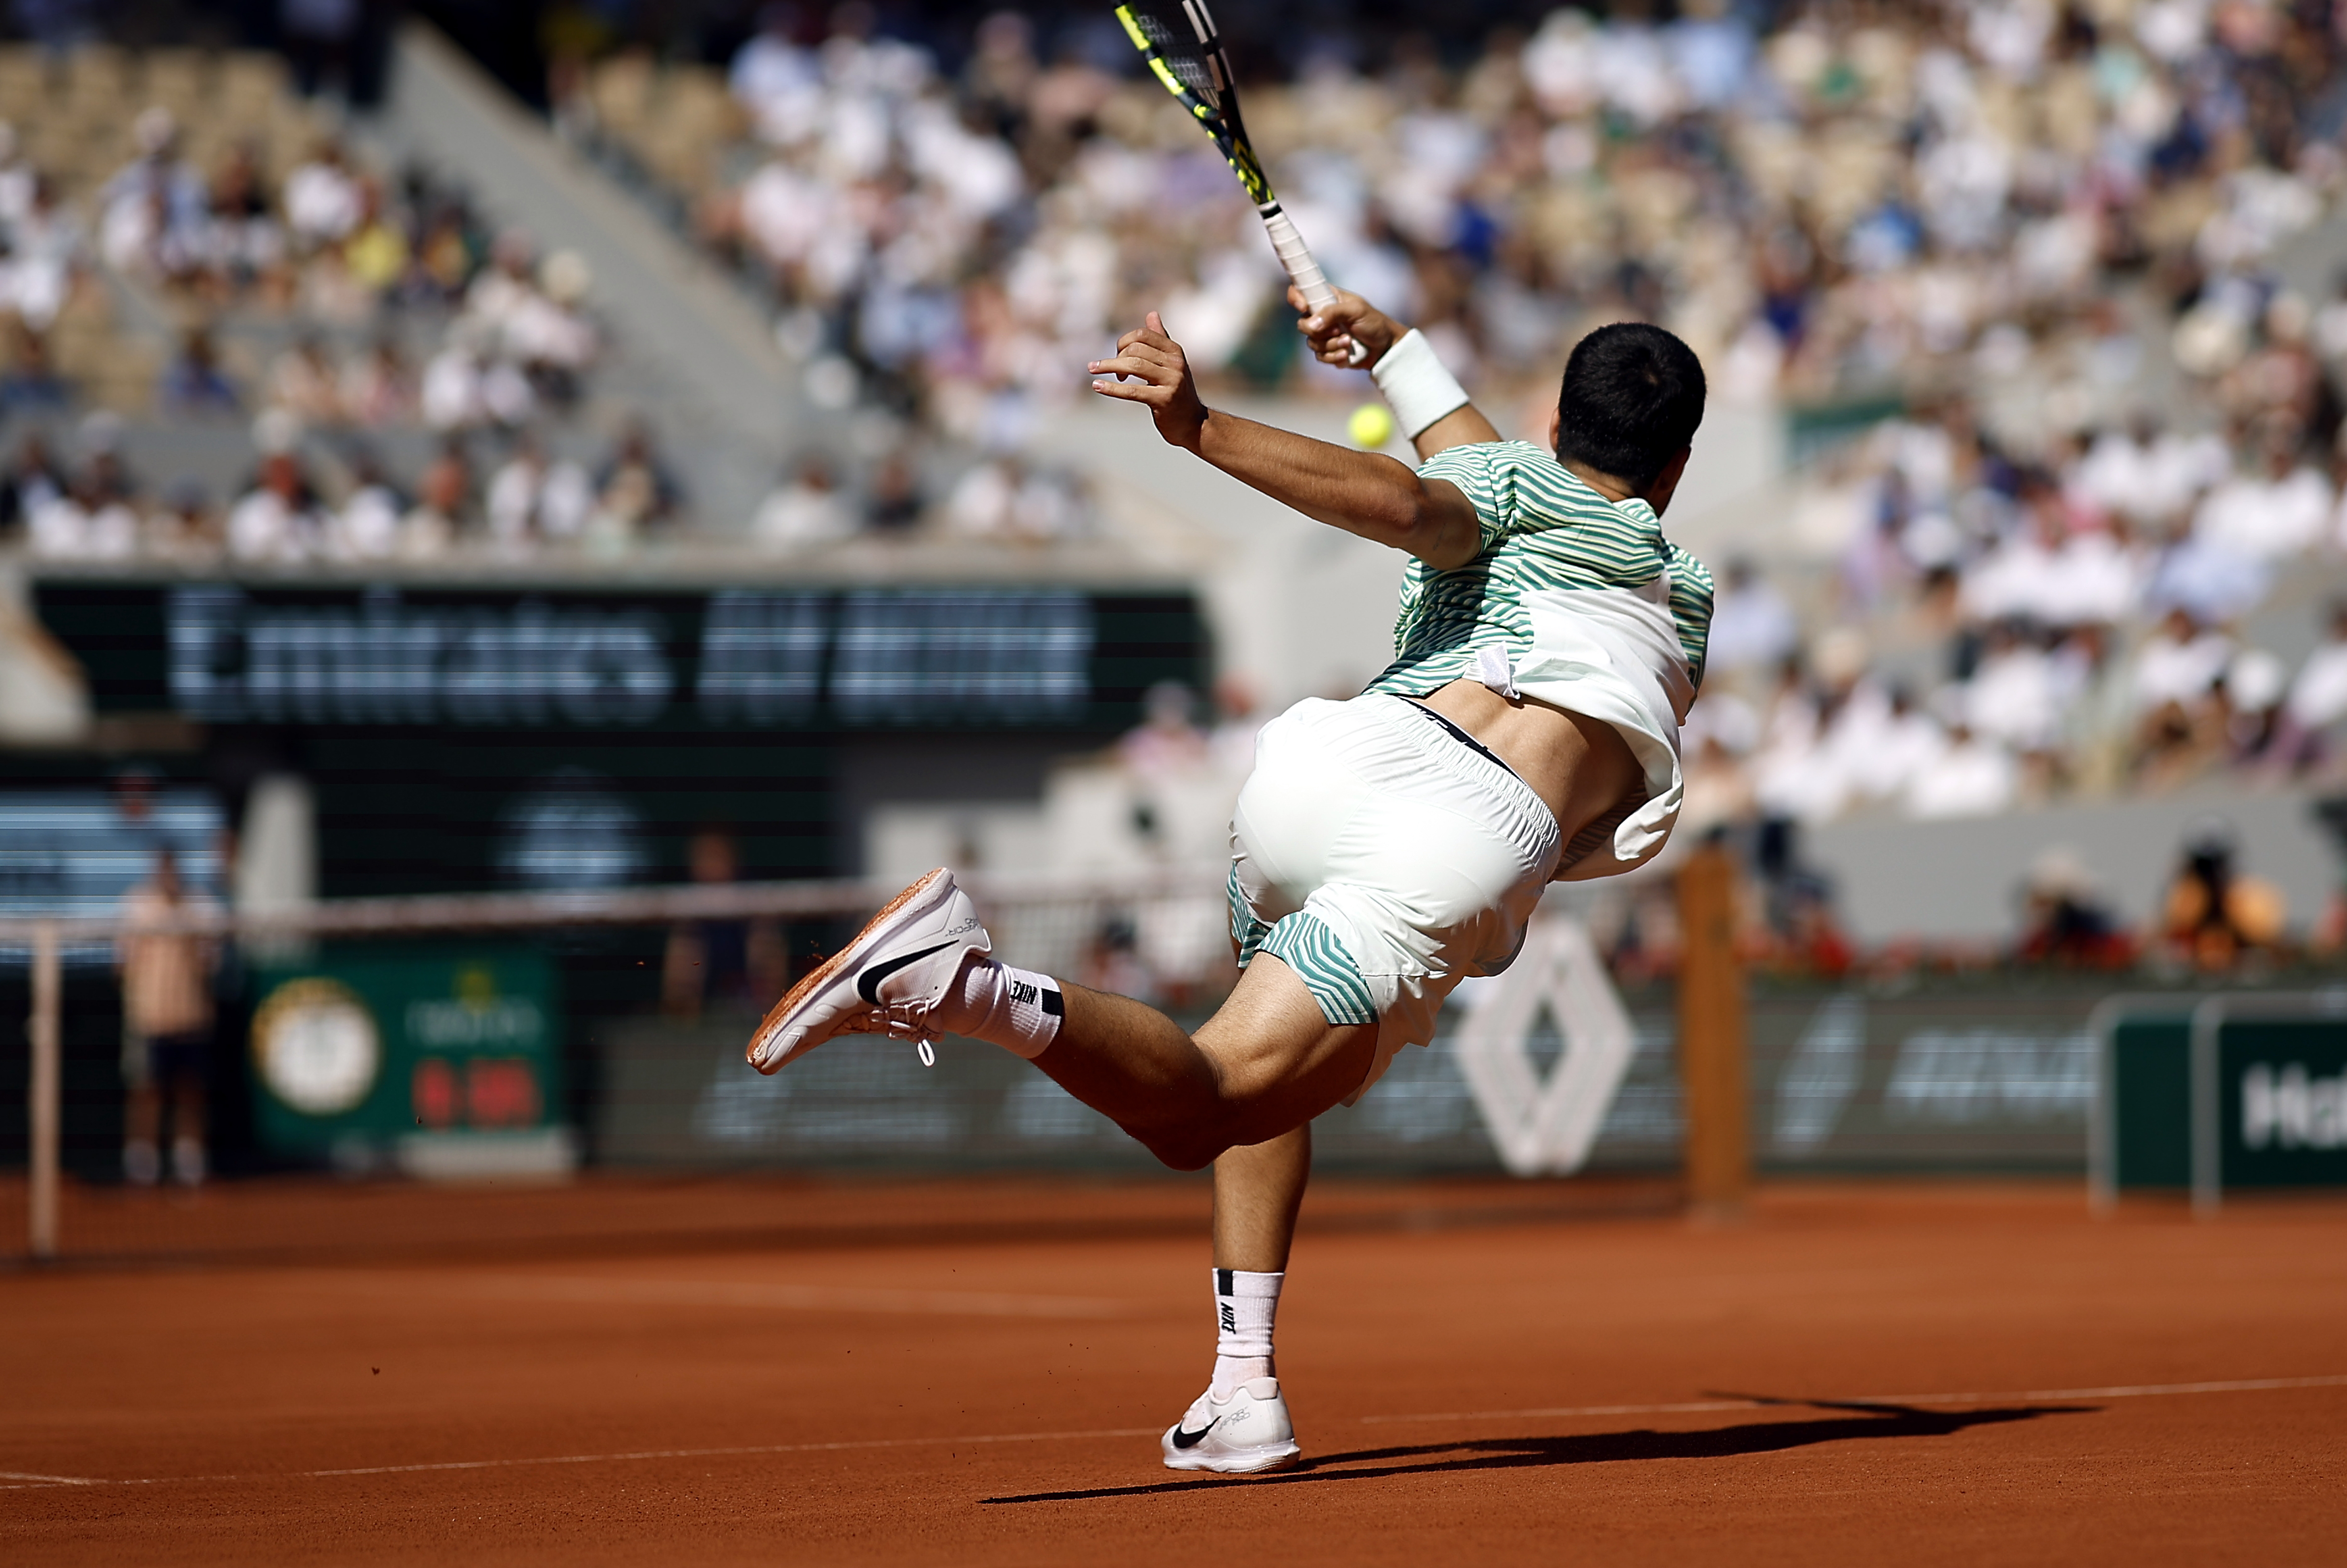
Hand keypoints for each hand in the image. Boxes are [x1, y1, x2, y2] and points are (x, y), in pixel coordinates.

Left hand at [1090, 311, 1207, 451]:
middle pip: (1135, 349)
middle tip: (1110, 371)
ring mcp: (1171, 381)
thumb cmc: (1177, 392)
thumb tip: (1151, 313)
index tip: (1117, 356)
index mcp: (1174, 351)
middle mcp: (1175, 363)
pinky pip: (1132, 390)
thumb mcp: (1170, 363)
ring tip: (1093, 372)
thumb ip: (1160, 339)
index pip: (1142, 335)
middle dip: (1116, 357)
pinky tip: (1097, 386)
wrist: (1193, 423)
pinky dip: (1111, 388)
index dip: (1123, 342)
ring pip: (1133, 366)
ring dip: (1108, 368)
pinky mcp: (1164, 400)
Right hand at [1289, 285, 1403, 368]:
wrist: (1385, 347)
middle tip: (1339, 330)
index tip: (1303, 307)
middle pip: (1302, 324)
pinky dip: (1334, 357)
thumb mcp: (1355, 311)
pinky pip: (1320, 357)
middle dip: (1321, 332)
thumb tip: (1311, 325)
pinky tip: (1347, 355)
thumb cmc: (1374, 322)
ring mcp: (1324, 335)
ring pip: (1312, 343)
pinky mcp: (1328, 351)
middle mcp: (1321, 316)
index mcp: (1326, 298)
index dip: (1296, 297)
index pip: (1300, 291)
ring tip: (1349, 343)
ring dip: (1331, 345)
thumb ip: (1332, 313)